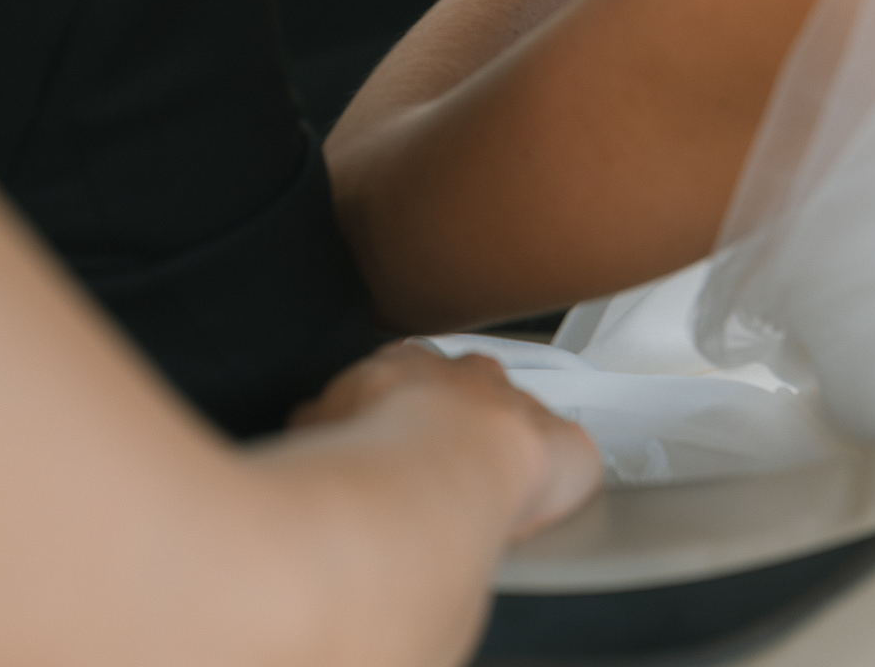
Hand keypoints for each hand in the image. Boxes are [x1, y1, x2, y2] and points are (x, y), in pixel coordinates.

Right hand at [290, 341, 600, 542]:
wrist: (446, 464)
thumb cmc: (379, 448)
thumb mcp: (322, 424)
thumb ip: (318, 420)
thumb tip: (305, 423)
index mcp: (410, 365)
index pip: (412, 371)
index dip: (408, 404)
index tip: (401, 432)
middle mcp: (470, 376)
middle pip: (474, 384)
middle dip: (464, 416)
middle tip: (447, 464)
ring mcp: (520, 407)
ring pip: (521, 416)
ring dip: (508, 447)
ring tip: (491, 490)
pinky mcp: (566, 447)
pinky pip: (569, 459)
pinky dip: (558, 482)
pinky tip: (542, 508)